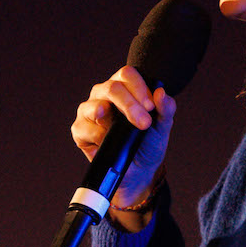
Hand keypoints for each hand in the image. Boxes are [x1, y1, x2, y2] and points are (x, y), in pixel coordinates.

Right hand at [70, 66, 177, 226]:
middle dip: (130, 105)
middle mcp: (103, 95)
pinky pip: (85, 128)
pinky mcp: (80, 130)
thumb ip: (166, 108)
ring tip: (124, 132)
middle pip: (112, 88)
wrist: (138, 171)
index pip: (127, 75)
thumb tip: (161, 93)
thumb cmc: (148, 143)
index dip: (139, 88)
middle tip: (144, 123)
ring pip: (96, 106)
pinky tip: (108, 141)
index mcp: (123, 87)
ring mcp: (89, 111)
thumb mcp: (162, 126)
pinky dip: (99, 136)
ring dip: (113, 118)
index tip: (150, 107)